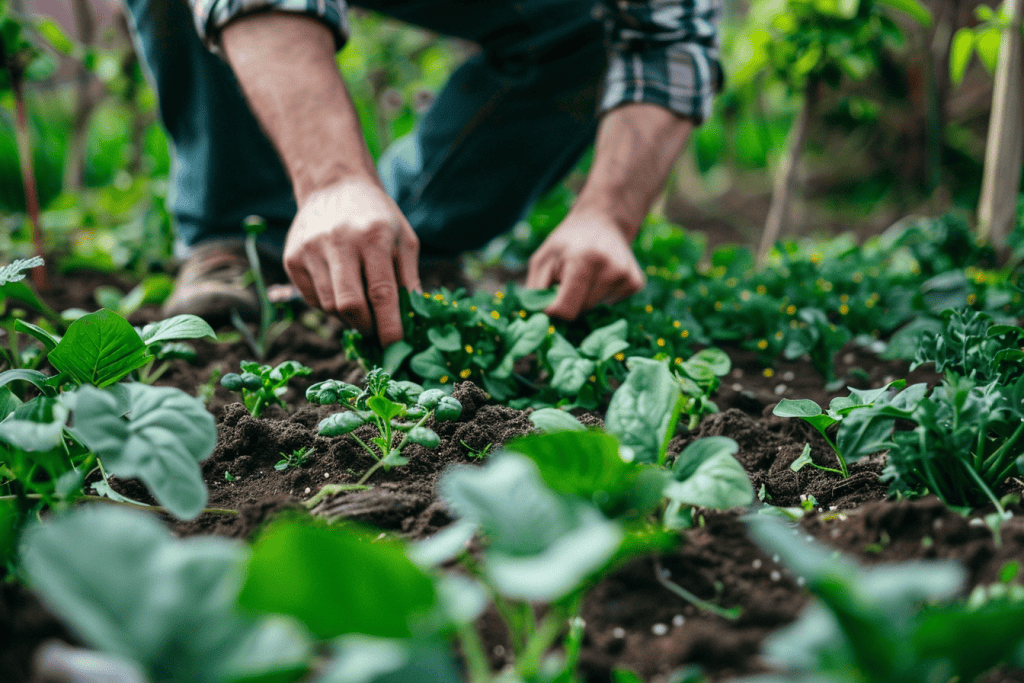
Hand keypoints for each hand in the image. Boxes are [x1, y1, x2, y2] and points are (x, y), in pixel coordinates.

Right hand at [284, 178, 420, 345]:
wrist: (334, 186)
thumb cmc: (377, 217)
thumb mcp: (404, 239)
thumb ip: (409, 279)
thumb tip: (414, 320)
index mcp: (373, 236)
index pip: (381, 292)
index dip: (388, 325)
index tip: (396, 345)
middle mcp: (339, 241)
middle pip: (350, 305)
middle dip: (366, 327)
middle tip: (376, 330)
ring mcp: (311, 249)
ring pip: (329, 306)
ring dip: (347, 316)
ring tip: (360, 303)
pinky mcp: (292, 258)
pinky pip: (312, 299)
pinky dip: (329, 304)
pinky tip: (339, 287)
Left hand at [526, 209, 644, 319]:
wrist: (601, 221)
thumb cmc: (566, 244)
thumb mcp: (541, 260)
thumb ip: (534, 291)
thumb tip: (539, 320)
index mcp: (583, 260)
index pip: (565, 310)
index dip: (553, 309)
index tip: (550, 296)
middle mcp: (610, 268)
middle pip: (581, 310)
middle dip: (571, 299)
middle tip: (571, 276)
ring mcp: (626, 276)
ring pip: (596, 308)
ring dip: (586, 297)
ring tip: (588, 273)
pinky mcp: (636, 282)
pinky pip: (611, 304)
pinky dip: (602, 295)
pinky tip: (602, 275)